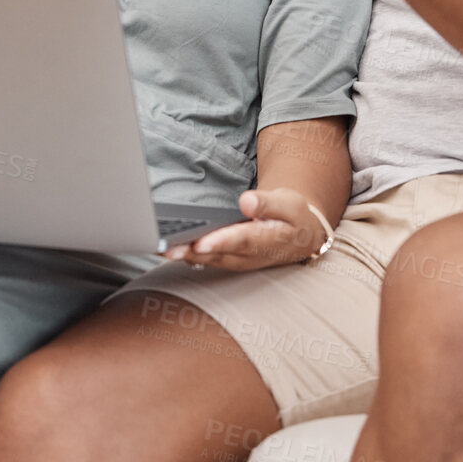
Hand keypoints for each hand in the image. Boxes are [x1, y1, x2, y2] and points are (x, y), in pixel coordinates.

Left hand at [164, 188, 329, 271]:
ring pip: (207, 260)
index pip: (241, 241)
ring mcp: (237, 261)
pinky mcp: (228, 260)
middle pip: (217, 254)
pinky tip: (166, 249)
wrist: (301, 237)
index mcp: (267, 239)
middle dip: (191, 252)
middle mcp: (249, 255)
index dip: (220, 242)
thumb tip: (246, 201)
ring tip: (160, 248)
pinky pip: (205, 260)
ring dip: (184, 256)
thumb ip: (267, 203)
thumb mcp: (289, 204)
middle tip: (168, 247)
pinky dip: (186, 256)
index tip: (201, 242)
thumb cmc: (294, 217)